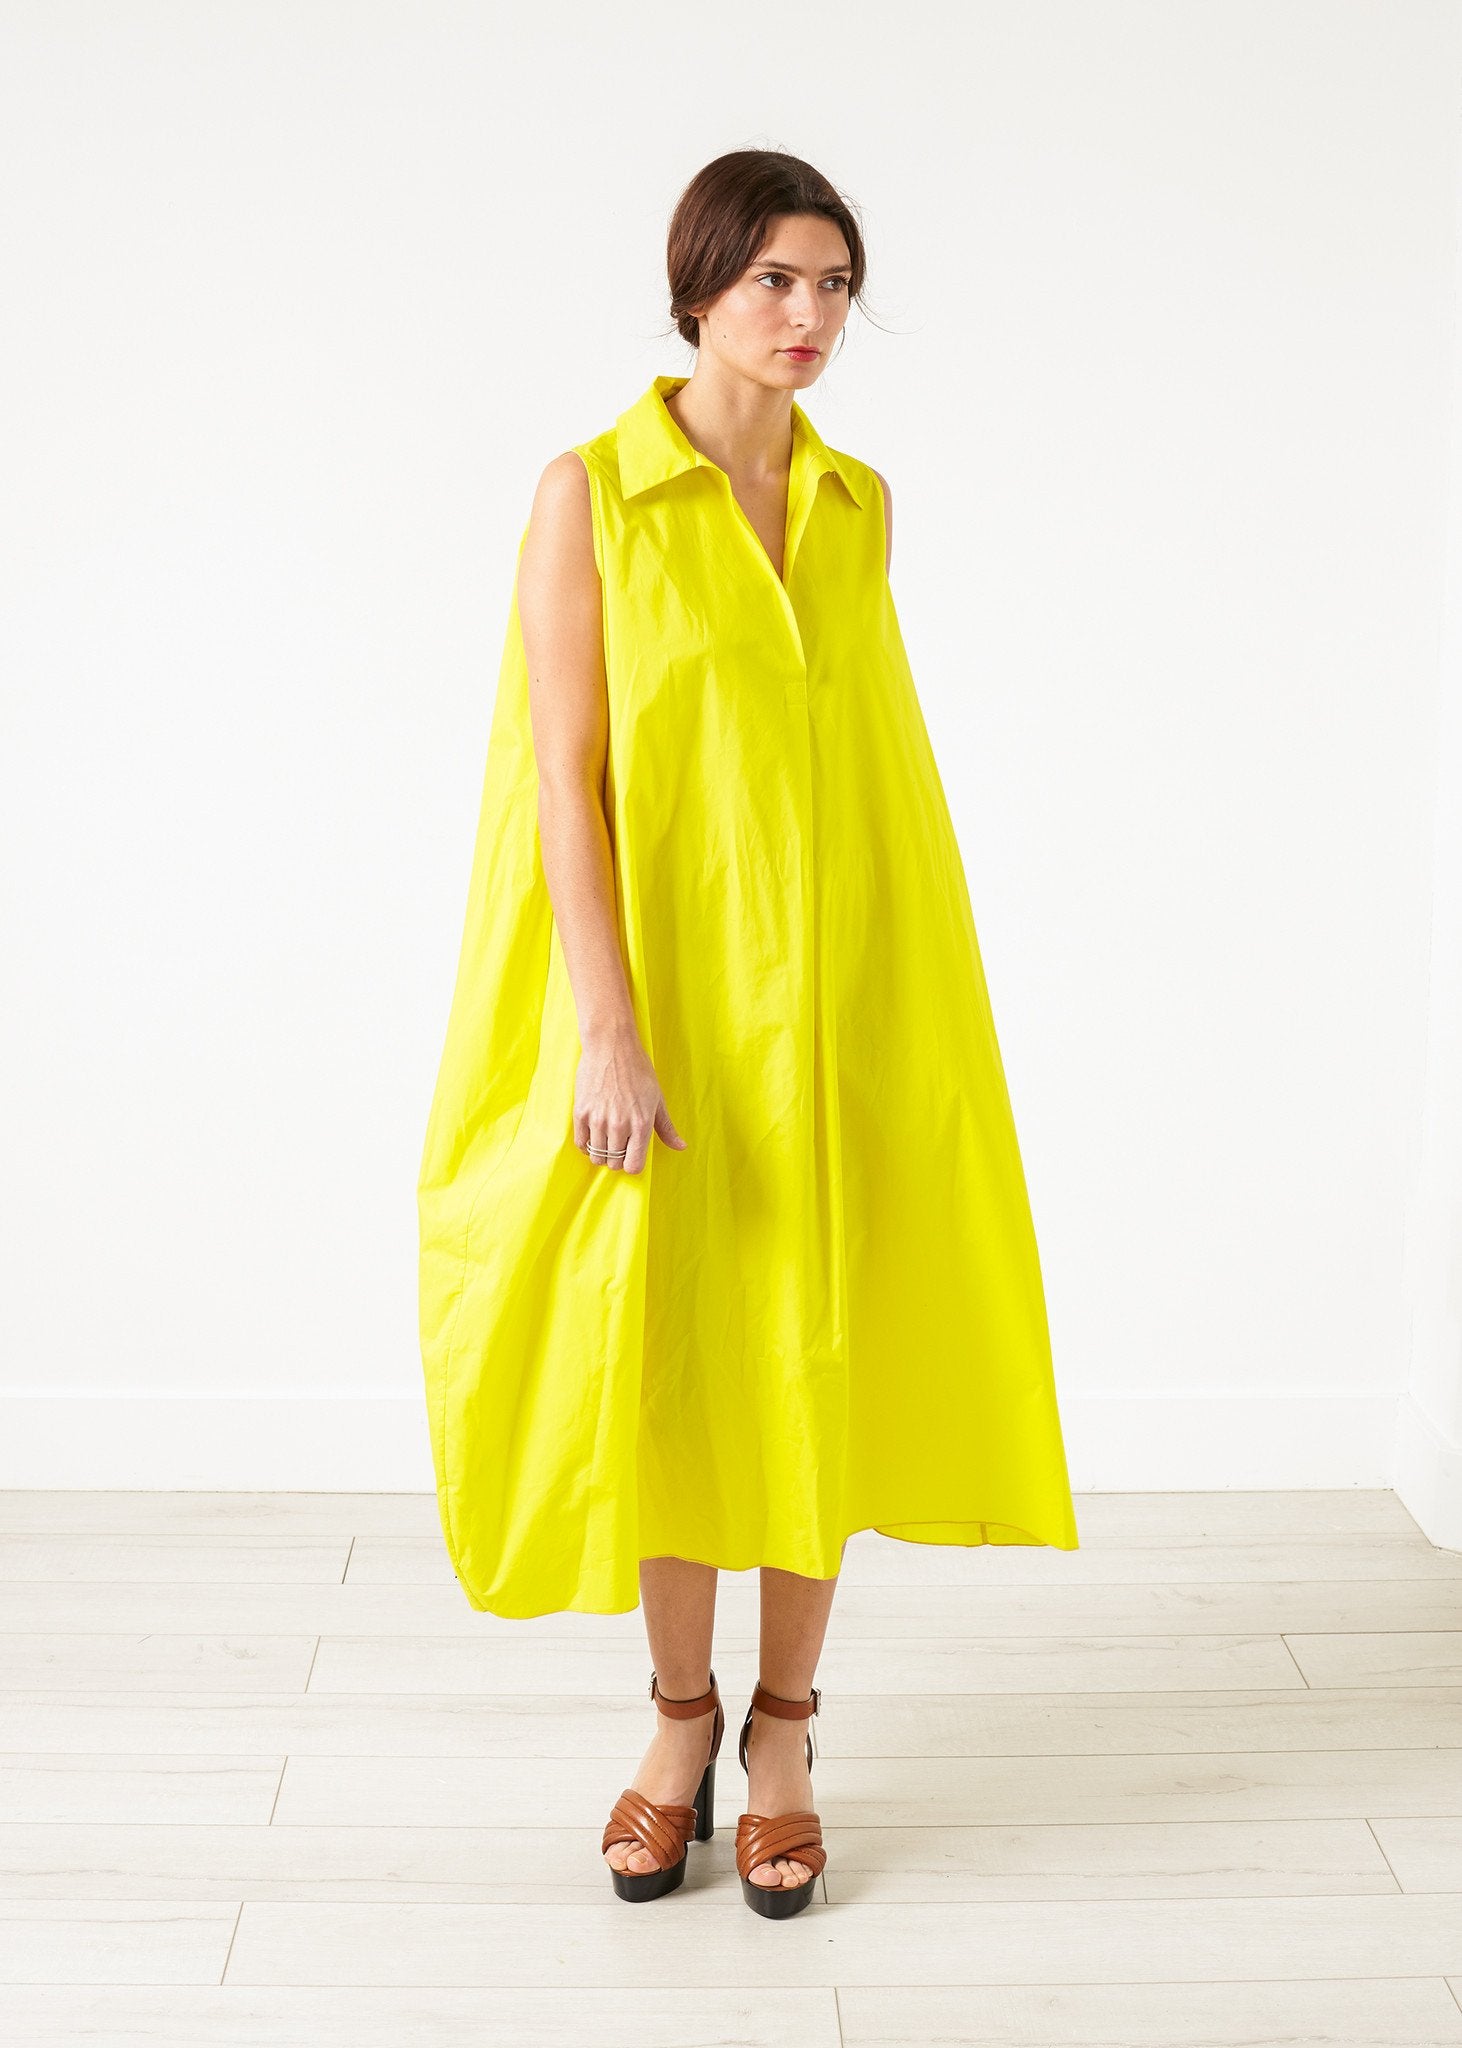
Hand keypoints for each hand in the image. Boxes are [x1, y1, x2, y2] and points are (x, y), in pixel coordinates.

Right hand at [573, 1030, 686, 1175]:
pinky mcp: (581, 1113)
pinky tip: (593, 1134)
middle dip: (617, 1158)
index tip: (631, 1154)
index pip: (633, 1166)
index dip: (633, 1164)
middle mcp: (619, 1125)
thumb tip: (680, 1147)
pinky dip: (586, 1145)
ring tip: (606, 1139)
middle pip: (614, 1163)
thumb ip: (666, 1127)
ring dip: (602, 1152)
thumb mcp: (657, 1099)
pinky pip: (581, 1143)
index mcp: (641, 1124)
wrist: (611, 1047)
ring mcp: (598, 1120)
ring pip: (597, 1156)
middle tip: (619, 1144)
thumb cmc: (638, 1070)